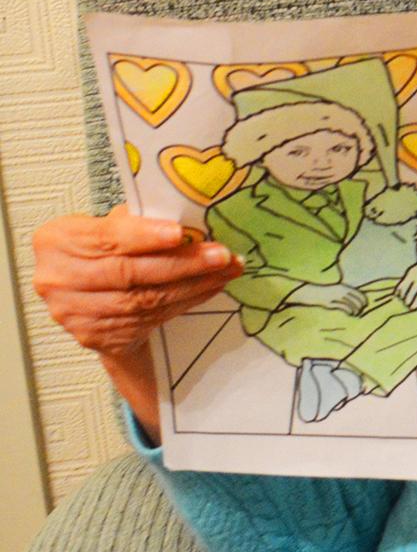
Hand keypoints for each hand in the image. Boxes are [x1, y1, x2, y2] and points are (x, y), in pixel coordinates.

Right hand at [33, 205, 243, 442]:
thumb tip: (187, 214)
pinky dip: (184, 303)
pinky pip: (148, 320)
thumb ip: (136, 220)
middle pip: (129, 273)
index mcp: (56, 241)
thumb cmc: (104, 250)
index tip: (180, 233)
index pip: (106, 238)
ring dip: (193, 286)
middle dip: (183, 264)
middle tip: (222, 256)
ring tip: (225, 271)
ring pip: (143, 300)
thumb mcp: (110, 226)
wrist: (89, 295)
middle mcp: (58, 280)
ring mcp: (73, 313)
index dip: (145, 236)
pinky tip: (208, 289)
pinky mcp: (96, 337)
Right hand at [286, 282, 366, 314]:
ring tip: (356, 314)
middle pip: (355, 299)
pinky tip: (350, 314)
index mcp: (344, 287)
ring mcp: (336, 297)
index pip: (358, 293)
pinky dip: (349, 311)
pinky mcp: (331, 303)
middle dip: (360, 306)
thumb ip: (346, 294)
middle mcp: (341, 291)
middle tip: (361, 311)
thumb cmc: (327, 292)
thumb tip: (356, 300)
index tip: (365, 305)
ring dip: (355, 310)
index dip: (363, 299)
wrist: (314, 293)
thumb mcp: (338, 290)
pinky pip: (343, 307)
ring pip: (350, 304)